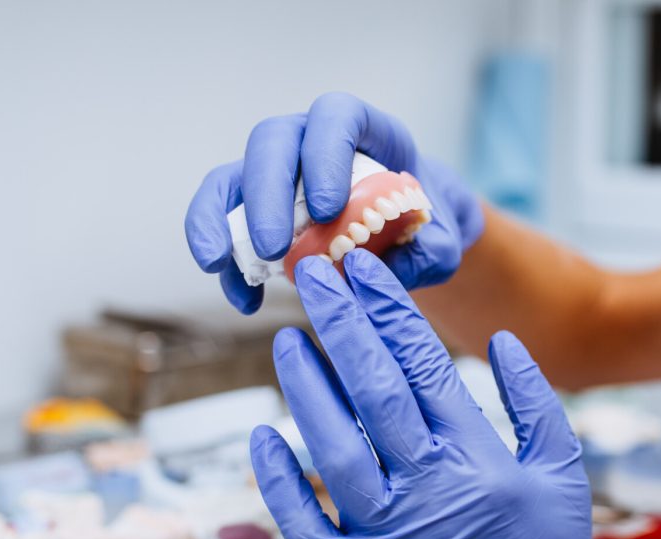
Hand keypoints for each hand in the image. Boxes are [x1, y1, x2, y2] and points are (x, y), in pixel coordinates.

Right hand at [184, 92, 483, 314]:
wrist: (409, 233)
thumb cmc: (425, 225)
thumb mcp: (441, 241)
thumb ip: (429, 252)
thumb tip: (385, 273)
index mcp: (363, 131)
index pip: (336, 116)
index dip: (325, 153)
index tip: (328, 209)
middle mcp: (310, 141)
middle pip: (272, 143)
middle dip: (266, 195)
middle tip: (275, 248)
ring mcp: (277, 173)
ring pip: (232, 178)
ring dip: (219, 221)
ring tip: (219, 265)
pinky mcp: (255, 209)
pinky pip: (223, 224)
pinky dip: (227, 262)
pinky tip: (244, 299)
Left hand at [251, 250, 660, 538]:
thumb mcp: (565, 472)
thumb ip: (537, 400)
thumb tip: (503, 340)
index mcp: (477, 460)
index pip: (423, 365)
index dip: (389, 312)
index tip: (364, 271)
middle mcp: (427, 491)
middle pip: (373, 390)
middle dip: (340, 324)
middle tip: (314, 276)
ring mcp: (385, 535)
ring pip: (332, 446)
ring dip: (304, 388)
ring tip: (287, 339)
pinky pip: (305, 520)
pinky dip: (280, 478)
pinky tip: (263, 433)